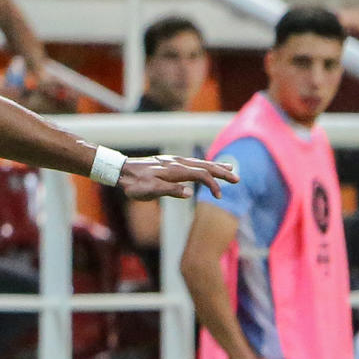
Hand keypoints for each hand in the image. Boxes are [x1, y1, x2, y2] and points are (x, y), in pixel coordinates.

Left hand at [118, 155, 237, 201]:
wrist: (120, 170)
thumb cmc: (134, 184)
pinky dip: (204, 164)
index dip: (213, 185)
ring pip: (200, 162)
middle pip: (205, 165)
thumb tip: (190, 193)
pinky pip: (192, 161)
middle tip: (237, 179)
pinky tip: (206, 166)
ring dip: (215, 166)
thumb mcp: (149, 191)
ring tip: (229, 168)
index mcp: (175, 170)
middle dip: (222, 172)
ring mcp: (174, 161)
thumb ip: (170, 191)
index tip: (219, 196)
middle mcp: (177, 162)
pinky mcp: (169, 162)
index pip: (201, 175)